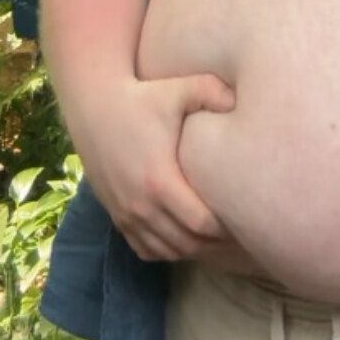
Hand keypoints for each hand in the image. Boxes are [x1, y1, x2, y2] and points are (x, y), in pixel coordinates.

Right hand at [70, 73, 236, 261]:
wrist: (94, 106)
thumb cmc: (143, 97)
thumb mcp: (180, 90)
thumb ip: (213, 92)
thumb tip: (240, 101)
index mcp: (160, 181)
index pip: (201, 223)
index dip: (226, 227)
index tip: (246, 217)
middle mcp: (140, 205)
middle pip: (186, 243)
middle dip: (215, 243)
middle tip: (241, 233)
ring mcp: (126, 214)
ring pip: (166, 250)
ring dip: (194, 249)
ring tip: (220, 239)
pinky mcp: (116, 215)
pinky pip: (145, 249)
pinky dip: (168, 250)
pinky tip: (187, 238)